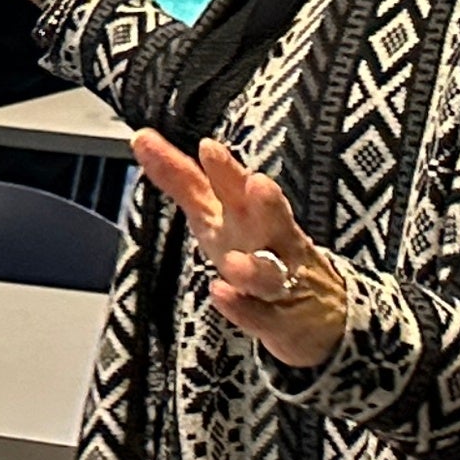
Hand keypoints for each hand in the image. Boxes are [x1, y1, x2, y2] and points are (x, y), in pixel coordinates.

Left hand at [131, 131, 349, 371]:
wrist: (316, 308)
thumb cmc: (256, 248)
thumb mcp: (215, 213)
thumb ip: (180, 179)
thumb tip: (142, 138)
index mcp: (249, 215)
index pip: (235, 189)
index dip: (223, 170)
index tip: (208, 147)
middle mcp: (269, 242)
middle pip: (270, 220)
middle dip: (264, 202)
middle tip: (257, 183)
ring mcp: (280, 282)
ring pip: (269, 273)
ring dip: (251, 268)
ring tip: (233, 262)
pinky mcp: (282, 321)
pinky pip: (263, 318)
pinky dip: (243, 309)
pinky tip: (223, 297)